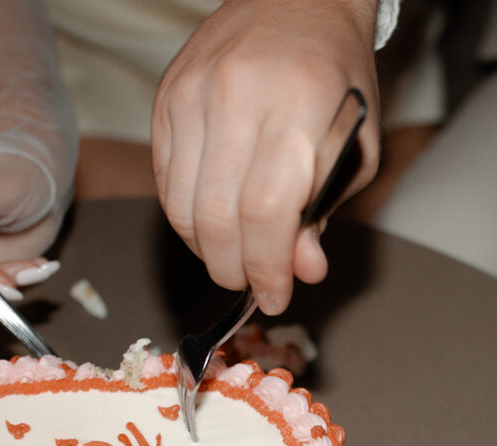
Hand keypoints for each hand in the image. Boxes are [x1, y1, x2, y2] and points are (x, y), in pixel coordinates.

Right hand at [152, 0, 380, 313]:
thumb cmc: (335, 76)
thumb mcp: (354, 147)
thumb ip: (324, 212)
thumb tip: (300, 271)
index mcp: (298, 107)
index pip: (266, 215)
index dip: (266, 270)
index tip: (273, 296)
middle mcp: (238, 97)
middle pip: (217, 219)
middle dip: (234, 268)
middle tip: (251, 281)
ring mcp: (194, 95)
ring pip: (183, 208)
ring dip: (206, 251)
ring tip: (232, 255)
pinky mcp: (166, 98)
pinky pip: (165, 183)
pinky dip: (185, 220)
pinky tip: (210, 224)